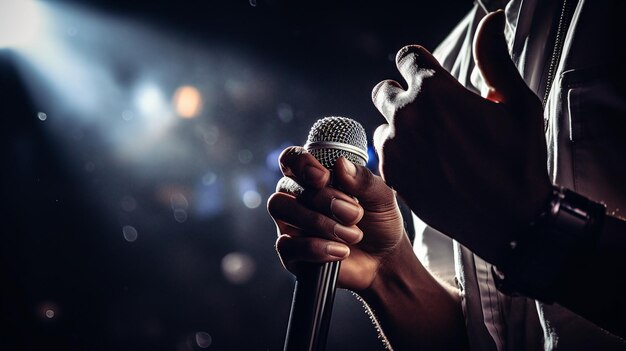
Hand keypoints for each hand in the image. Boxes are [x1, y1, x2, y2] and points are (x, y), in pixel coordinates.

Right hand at [267, 146, 406, 290]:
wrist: (383, 261)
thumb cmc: (378, 223)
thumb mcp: (381, 198)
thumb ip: (363, 179)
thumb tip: (340, 164)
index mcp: (314, 178)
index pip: (290, 159)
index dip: (300, 163)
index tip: (324, 177)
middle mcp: (296, 199)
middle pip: (287, 186)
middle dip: (323, 199)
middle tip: (355, 214)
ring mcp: (289, 225)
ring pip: (282, 210)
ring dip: (319, 222)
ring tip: (353, 235)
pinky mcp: (290, 254)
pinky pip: (286, 245)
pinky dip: (316, 248)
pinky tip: (341, 251)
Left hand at [371, 10, 551, 264]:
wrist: (510, 221)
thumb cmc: (519, 161)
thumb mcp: (518, 103)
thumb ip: (494, 58)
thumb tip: (490, 19)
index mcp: (434, 91)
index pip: (407, 57)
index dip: (420, 64)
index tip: (431, 75)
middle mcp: (406, 116)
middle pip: (385, 89)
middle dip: (405, 94)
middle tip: (432, 111)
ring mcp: (395, 148)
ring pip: (384, 123)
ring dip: (401, 126)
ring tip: (433, 143)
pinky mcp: (392, 175)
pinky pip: (384, 153)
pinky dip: (400, 153)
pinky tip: (427, 164)